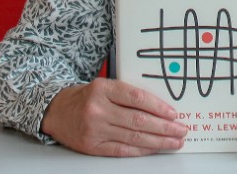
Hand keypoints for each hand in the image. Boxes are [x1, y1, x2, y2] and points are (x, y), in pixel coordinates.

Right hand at [40, 78, 188, 156]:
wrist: (56, 112)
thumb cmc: (85, 98)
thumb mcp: (104, 86)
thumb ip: (127, 94)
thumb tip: (160, 108)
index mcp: (103, 89)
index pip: (137, 98)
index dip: (159, 107)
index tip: (174, 114)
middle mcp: (98, 109)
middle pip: (138, 120)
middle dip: (164, 127)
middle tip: (181, 130)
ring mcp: (95, 129)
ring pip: (134, 137)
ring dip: (158, 141)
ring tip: (174, 141)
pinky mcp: (93, 146)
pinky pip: (123, 150)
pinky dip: (142, 150)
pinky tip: (154, 148)